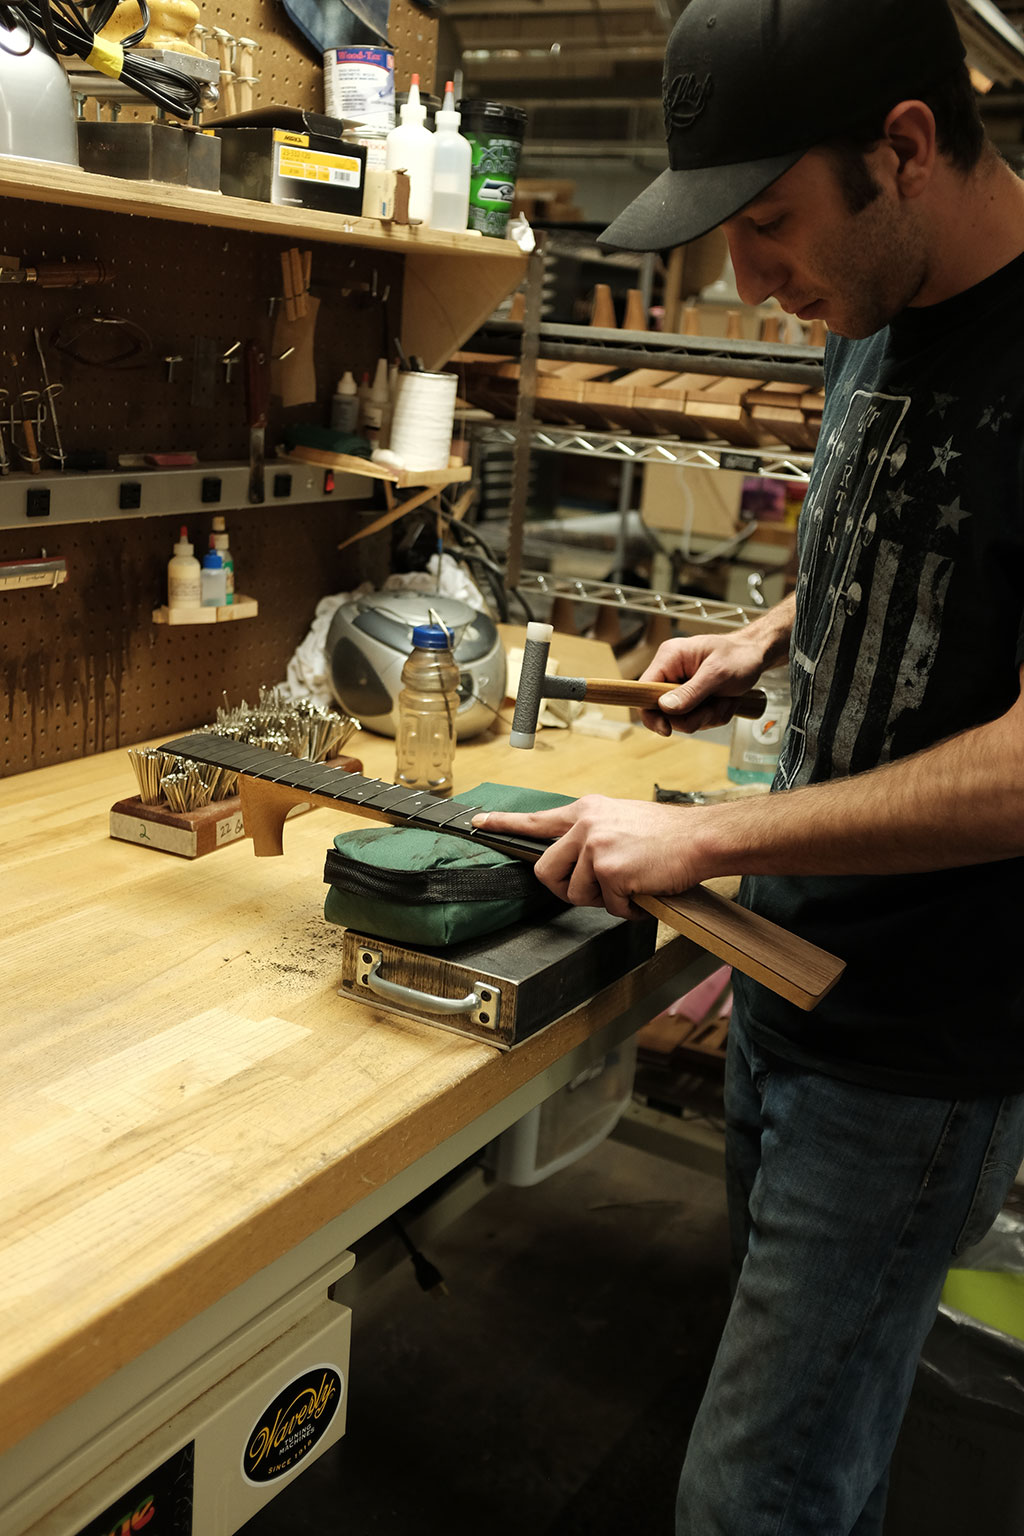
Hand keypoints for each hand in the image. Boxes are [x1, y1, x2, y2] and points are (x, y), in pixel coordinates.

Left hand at [473, 796, 701, 918]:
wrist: (700, 838)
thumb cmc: (666, 835)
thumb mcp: (619, 819)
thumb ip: (589, 834)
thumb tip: (570, 860)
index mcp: (585, 810)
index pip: (536, 820)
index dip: (504, 824)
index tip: (480, 823)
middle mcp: (585, 825)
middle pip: (546, 871)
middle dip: (567, 890)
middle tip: (596, 890)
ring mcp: (596, 846)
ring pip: (577, 893)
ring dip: (605, 899)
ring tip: (632, 883)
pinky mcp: (610, 870)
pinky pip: (608, 906)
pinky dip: (628, 908)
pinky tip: (644, 891)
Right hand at [639, 631, 777, 736]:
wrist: (756, 656)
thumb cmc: (740, 656)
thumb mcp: (718, 674)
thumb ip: (691, 692)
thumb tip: (665, 707)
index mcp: (670, 658)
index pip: (644, 690)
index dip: (651, 713)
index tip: (667, 729)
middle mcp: (671, 673)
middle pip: (665, 712)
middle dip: (694, 715)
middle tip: (714, 705)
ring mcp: (681, 687)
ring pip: (684, 719)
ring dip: (708, 715)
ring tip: (724, 699)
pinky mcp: (692, 698)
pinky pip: (696, 719)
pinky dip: (714, 715)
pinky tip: (725, 701)